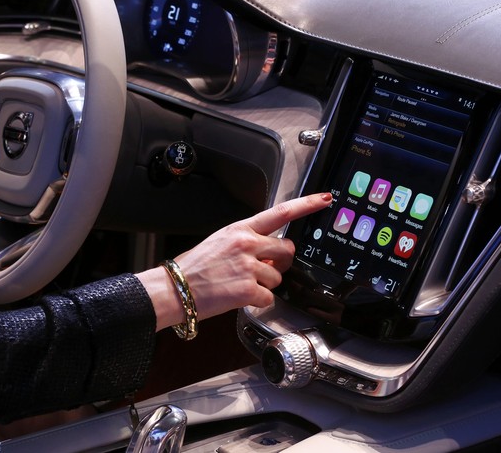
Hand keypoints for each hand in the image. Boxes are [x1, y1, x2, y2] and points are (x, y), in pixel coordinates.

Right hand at [136, 192, 331, 331]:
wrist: (175, 289)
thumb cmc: (193, 267)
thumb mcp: (219, 242)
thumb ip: (247, 242)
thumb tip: (268, 252)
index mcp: (240, 229)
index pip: (280, 212)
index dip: (306, 205)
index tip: (324, 199)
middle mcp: (247, 244)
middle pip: (286, 250)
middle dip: (279, 261)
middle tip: (261, 268)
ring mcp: (249, 267)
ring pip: (278, 277)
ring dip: (265, 285)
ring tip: (240, 284)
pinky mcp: (249, 290)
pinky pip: (269, 298)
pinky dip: (257, 302)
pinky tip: (239, 297)